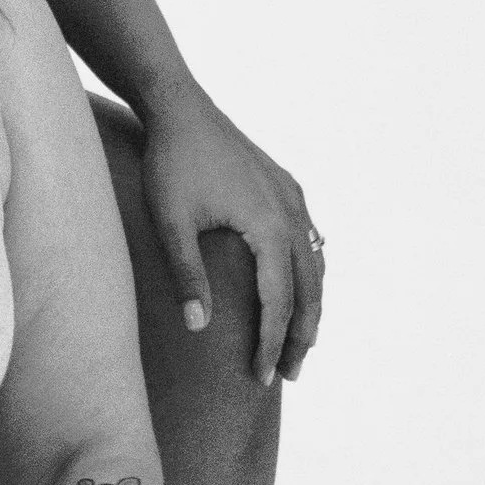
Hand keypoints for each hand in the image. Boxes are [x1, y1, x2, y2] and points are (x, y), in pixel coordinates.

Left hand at [140, 80, 322, 387]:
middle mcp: (290, 213)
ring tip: (302, 340)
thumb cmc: (170, 163)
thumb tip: (200, 329)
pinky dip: (309, 268)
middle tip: (290, 375)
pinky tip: (305, 278)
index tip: (261, 378)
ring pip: (314, 263)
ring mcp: (290, 196)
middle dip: (301, 335)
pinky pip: (308, 236)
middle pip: (308, 289)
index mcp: (268, 227)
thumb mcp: (171, 223)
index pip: (278, 303)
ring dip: (310, 304)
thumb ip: (186, 275)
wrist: (179, 106)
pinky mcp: (282, 183)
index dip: (271, 344)